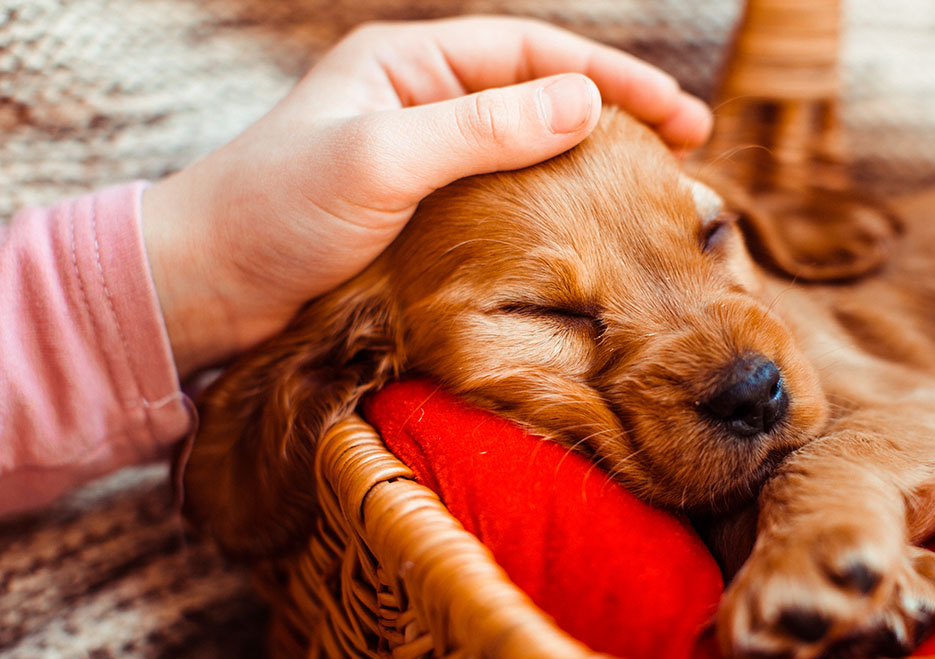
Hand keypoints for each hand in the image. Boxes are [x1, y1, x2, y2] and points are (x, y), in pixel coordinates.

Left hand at [142, 16, 711, 378]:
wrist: (205, 289)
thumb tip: (586, 101)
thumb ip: (480, 128)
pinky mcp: (420, 214)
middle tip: (687, 148)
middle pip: (539, 94)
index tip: (678, 114)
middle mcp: (421, 102)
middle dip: (614, 114)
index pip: (531, 52)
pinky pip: (504, 198)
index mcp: (408, 63)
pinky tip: (585, 233)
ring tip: (654, 189)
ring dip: (590, 164)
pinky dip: (553, 208)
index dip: (609, 75)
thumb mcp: (380, 160)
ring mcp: (422, 160)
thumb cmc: (273, 214)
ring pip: (527, 149)